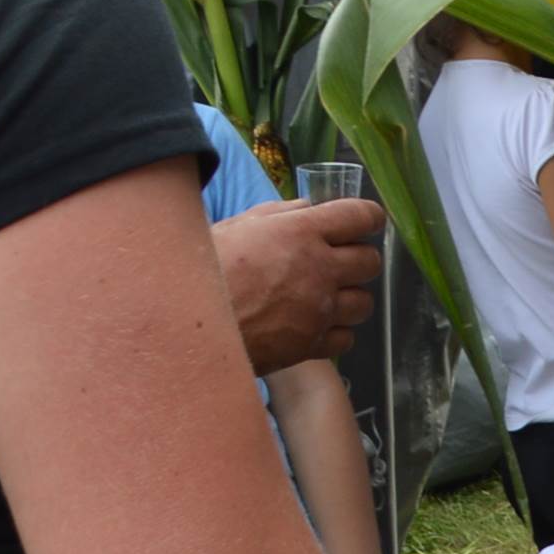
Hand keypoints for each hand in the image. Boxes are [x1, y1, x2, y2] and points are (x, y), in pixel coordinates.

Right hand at [216, 199, 385, 373]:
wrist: (183, 324)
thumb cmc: (203, 268)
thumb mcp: (236, 226)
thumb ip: (279, 214)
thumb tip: (310, 208)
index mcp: (302, 232)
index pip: (362, 216)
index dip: (367, 218)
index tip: (361, 223)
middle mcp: (319, 269)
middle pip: (370, 261)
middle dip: (357, 259)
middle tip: (336, 263)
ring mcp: (318, 310)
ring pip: (363, 302)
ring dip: (348, 298)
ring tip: (323, 297)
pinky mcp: (311, 345)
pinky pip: (346, 338)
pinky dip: (335, 332)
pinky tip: (313, 325)